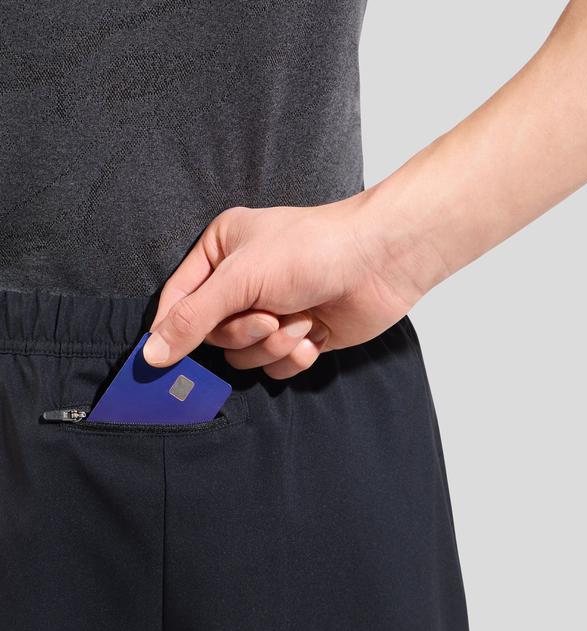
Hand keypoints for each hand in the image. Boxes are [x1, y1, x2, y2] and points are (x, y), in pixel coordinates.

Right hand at [143, 191, 433, 378]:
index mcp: (221, 252)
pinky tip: (315, 335)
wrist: (379, 262)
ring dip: (274, 345)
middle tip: (271, 317)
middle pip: (215, 335)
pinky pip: (276, 366)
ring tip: (300, 320)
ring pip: (246, 355)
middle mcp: (243, 282)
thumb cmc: (312, 251)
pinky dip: (294, 357)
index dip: (172, 330)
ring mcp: (273, 310)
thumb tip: (151, 354)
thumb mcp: (241, 278)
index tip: (163, 359)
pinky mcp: (299, 335)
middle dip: (246, 333)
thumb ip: (193, 318)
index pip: (178, 300)